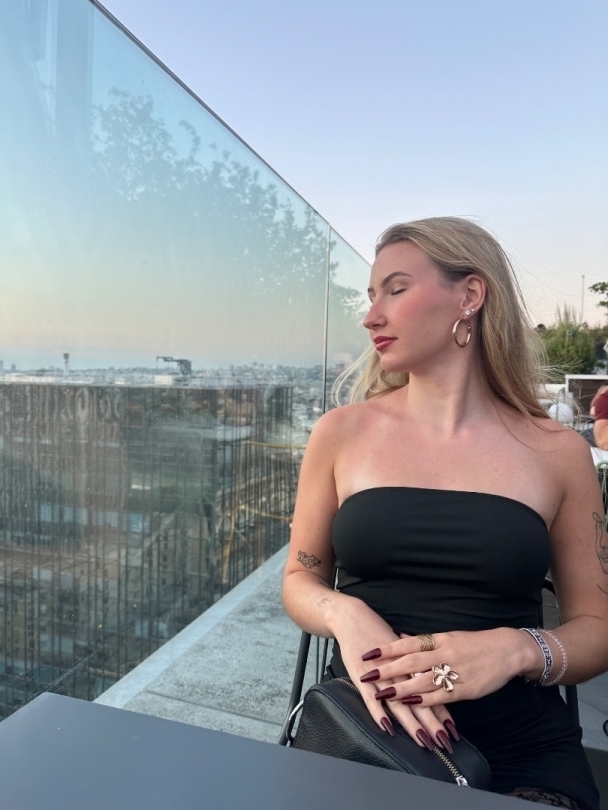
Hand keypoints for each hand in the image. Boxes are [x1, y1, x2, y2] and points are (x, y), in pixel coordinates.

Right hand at [330, 600, 457, 751]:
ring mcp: (380, 673)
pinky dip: (379, 712)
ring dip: (413, 723)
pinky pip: (371, 697)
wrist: (353, 618)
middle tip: (445, 744)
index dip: (442, 711)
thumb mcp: (400, 648)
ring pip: (400, 700)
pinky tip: (388, 727)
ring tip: (424, 741)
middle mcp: (399, 669)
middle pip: (419, 698)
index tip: (453, 732)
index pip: (430, 690)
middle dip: (433, 723)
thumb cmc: (378, 633)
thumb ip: (414, 664)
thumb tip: (430, 679)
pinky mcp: (361, 674)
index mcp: (411, 662)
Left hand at [359, 627, 529, 707]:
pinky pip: (441, 695)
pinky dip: (425, 700)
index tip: (368, 653)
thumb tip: (399, 637)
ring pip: (423, 681)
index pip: (407, 644)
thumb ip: (424, 641)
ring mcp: (454, 672)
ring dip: (401, 689)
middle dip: (387, 670)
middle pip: (410, 663)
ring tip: (382, 694)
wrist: (507, 650)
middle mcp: (444, 654)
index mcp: (438, 640)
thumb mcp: (448, 636)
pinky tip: (410, 704)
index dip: (386, 649)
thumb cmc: (474, 643)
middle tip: (367, 675)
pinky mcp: (465, 688)